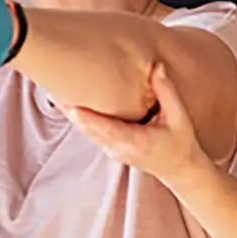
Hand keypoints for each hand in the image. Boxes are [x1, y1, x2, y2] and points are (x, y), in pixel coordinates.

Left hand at [66, 63, 211, 185]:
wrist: (180, 170)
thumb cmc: (181, 143)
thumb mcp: (179, 117)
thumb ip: (167, 92)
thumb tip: (156, 67)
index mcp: (136, 142)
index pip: (107, 129)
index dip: (88, 118)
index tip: (72, 104)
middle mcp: (119, 148)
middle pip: (88, 130)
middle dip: (71, 110)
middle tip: (54, 88)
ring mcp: (112, 151)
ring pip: (86, 131)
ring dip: (71, 112)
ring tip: (55, 90)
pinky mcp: (110, 148)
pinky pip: (90, 132)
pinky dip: (79, 118)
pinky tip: (69, 102)